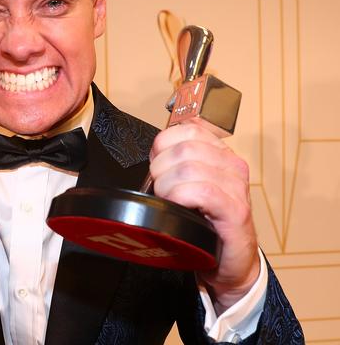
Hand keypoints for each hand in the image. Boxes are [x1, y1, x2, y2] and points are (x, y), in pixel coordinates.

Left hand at [149, 123, 259, 313]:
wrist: (231, 262)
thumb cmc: (206, 224)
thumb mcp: (191, 186)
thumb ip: (177, 164)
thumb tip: (155, 152)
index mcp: (220, 154)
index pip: (187, 128)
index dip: (163, 145)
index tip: (158, 166)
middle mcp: (232, 165)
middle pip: (183, 148)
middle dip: (160, 169)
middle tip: (160, 190)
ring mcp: (236, 187)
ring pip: (188, 168)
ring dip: (167, 186)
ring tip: (168, 201)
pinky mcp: (236, 210)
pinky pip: (201, 191)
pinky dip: (180, 198)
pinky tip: (178, 208)